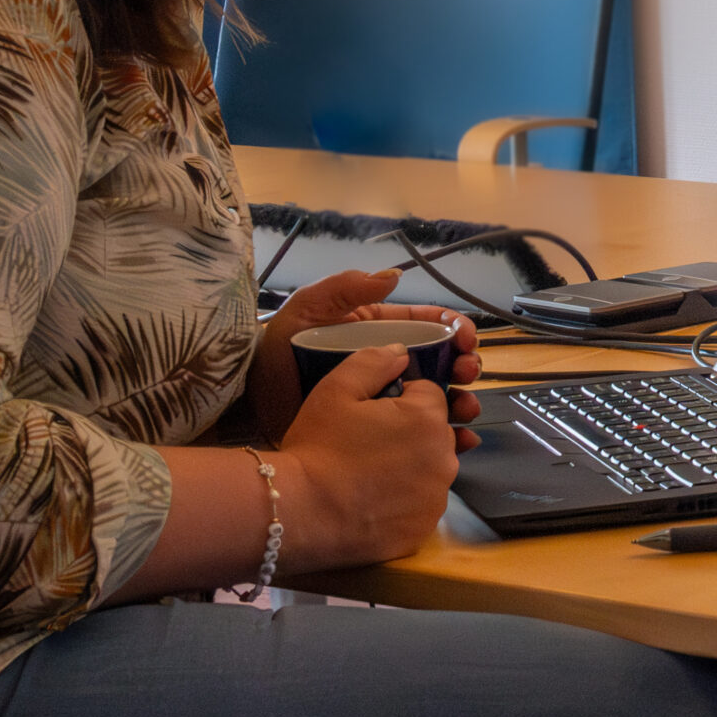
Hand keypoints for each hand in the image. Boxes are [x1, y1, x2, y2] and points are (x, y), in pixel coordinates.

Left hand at [249, 270, 483, 446]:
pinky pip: (418, 435)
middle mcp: (388, 366)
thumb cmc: (275, 354)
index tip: (466, 340)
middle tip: (466, 375)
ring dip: (461, 401)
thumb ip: (344, 288)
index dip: (454, 328)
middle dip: (464, 366)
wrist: (250, 408)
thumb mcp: (305, 310)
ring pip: (437, 400)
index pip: (428, 324)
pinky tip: (459, 441)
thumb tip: (393, 276)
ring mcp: (385, 401)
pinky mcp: (378, 434)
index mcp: (378, 332)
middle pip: (442, 363)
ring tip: (464, 409)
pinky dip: (445, 438)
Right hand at [275, 345, 463, 568]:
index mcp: (428, 417)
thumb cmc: (317, 448)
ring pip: (430, 469)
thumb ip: (374, 361)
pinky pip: (420, 504)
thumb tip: (401, 353)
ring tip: (367, 473)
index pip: (430, 393)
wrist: (299, 514)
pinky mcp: (423, 529)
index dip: (401, 398)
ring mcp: (436, 497)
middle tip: (367, 443)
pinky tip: (372, 500)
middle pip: (435, 432)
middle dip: (410, 431)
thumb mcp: (336, 390)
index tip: (373, 412)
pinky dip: (403, 501)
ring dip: (410, 466)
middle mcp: (444, 457)